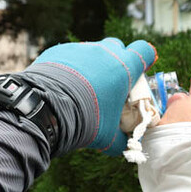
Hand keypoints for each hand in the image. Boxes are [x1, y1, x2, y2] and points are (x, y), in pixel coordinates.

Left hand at [23, 38, 155, 155]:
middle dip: (117, 61)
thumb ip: (121, 139)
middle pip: (118, 47)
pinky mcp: (59, 51)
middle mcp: (104, 52)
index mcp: (124, 67)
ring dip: (93, 65)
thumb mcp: (108, 136)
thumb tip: (125, 144)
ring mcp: (80, 48)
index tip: (139, 71)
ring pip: (93, 51)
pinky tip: (63, 86)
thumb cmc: (84, 121)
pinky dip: (71, 67)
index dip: (144, 59)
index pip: (145, 50)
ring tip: (83, 88)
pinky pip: (70, 56)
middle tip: (110, 83)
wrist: (44, 110)